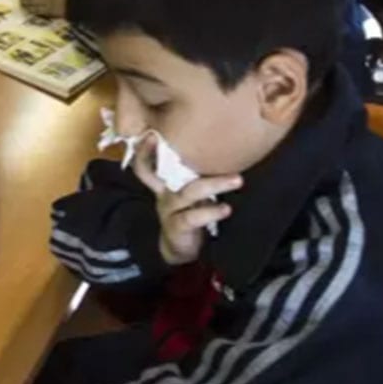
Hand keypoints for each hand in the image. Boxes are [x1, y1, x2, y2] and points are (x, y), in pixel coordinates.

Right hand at [132, 137, 240, 265]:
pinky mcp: (177, 227)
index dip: (145, 150)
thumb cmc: (190, 212)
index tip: (151, 134)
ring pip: (188, 192)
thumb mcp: (189, 193)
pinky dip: (212, 211)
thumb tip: (228, 151)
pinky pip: (193, 217)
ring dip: (215, 184)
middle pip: (158, 171)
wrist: (182, 249)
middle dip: (165, 156)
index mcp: (165, 182)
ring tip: (237, 180)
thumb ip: (197, 175)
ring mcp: (168, 210)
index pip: (148, 163)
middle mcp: (163, 193)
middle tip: (192, 141)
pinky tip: (226, 209)